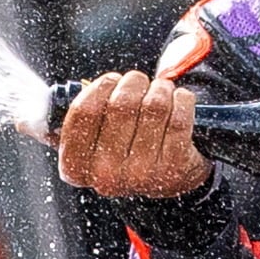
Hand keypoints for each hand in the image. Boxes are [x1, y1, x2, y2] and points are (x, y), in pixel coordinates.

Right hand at [56, 70, 211, 199]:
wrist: (167, 178)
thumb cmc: (124, 149)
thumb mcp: (91, 139)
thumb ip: (79, 115)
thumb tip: (79, 89)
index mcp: (77, 167)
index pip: (83, 111)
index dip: (99, 87)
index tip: (111, 80)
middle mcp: (106, 176)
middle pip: (121, 103)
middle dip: (134, 82)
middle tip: (139, 82)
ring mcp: (141, 174)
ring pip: (154, 106)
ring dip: (160, 88)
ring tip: (160, 90)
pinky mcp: (174, 168)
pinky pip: (179, 117)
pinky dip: (182, 100)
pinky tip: (178, 102)